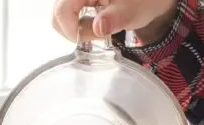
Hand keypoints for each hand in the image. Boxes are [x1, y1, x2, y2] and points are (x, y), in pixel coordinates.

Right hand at [52, 0, 178, 42]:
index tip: (89, 40)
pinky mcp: (79, 2)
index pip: (62, 10)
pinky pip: (70, 16)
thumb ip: (115, 19)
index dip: (71, 29)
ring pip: (62, 17)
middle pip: (58, 14)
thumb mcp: (133, 11)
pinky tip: (99, 24)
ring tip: (103, 28)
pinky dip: (82, 26)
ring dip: (80, 30)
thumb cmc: (145, 0)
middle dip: (75, 32)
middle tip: (99, 35)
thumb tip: (98, 28)